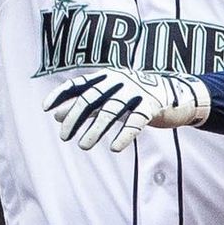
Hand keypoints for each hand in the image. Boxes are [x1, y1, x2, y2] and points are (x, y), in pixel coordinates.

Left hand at [45, 67, 209, 154]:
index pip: (79, 83)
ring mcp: (137, 91)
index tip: (47, 109)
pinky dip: (125, 135)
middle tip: (64, 137)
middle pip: (91, 98)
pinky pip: (136, 121)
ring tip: (83, 146)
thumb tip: (56, 116)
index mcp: (107, 76)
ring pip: (111, 111)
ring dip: (95, 130)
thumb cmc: (136, 98)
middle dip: (75, 118)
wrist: (176, 95)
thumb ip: (85, 106)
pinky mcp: (152, 105)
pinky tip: (115, 148)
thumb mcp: (108, 99)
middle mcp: (120, 80)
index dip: (62, 94)